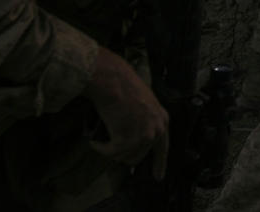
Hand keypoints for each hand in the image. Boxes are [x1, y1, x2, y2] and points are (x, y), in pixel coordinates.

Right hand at [84, 47, 168, 179]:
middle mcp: (156, 130)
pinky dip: (100, 147)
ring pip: (123, 157)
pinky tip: (96, 139)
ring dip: (110, 149)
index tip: (158, 177)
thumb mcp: (143, 104)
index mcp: (162, 120)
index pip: (163, 148)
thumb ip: (144, 122)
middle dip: (122, 153)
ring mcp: (143, 137)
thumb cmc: (124, 88)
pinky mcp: (127, 140)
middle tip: (110, 143)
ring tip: (103, 136)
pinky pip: (109, 153)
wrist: (114, 81)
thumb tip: (134, 142)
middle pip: (137, 157)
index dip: (160, 164)